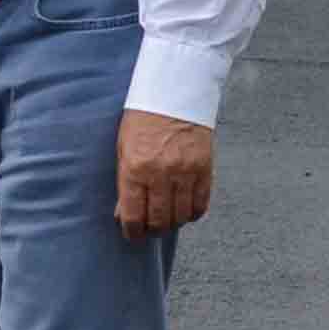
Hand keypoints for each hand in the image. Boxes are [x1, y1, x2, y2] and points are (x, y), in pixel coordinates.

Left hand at [117, 113, 213, 239]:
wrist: (174, 93)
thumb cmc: (143, 120)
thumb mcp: (123, 149)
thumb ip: (124, 183)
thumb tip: (124, 214)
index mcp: (135, 168)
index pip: (133, 215)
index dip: (132, 232)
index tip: (133, 235)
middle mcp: (160, 173)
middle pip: (158, 220)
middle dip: (153, 230)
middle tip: (150, 230)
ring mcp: (185, 172)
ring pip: (180, 216)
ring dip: (173, 223)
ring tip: (167, 220)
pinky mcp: (204, 168)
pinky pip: (200, 204)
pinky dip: (193, 213)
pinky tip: (186, 211)